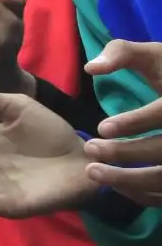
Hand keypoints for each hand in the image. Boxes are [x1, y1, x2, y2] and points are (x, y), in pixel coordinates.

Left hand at [81, 40, 161, 205]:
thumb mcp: (156, 55)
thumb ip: (123, 53)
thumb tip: (91, 67)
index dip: (135, 122)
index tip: (102, 127)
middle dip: (126, 153)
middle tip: (90, 148)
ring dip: (129, 180)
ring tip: (93, 171)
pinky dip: (142, 193)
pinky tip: (116, 184)